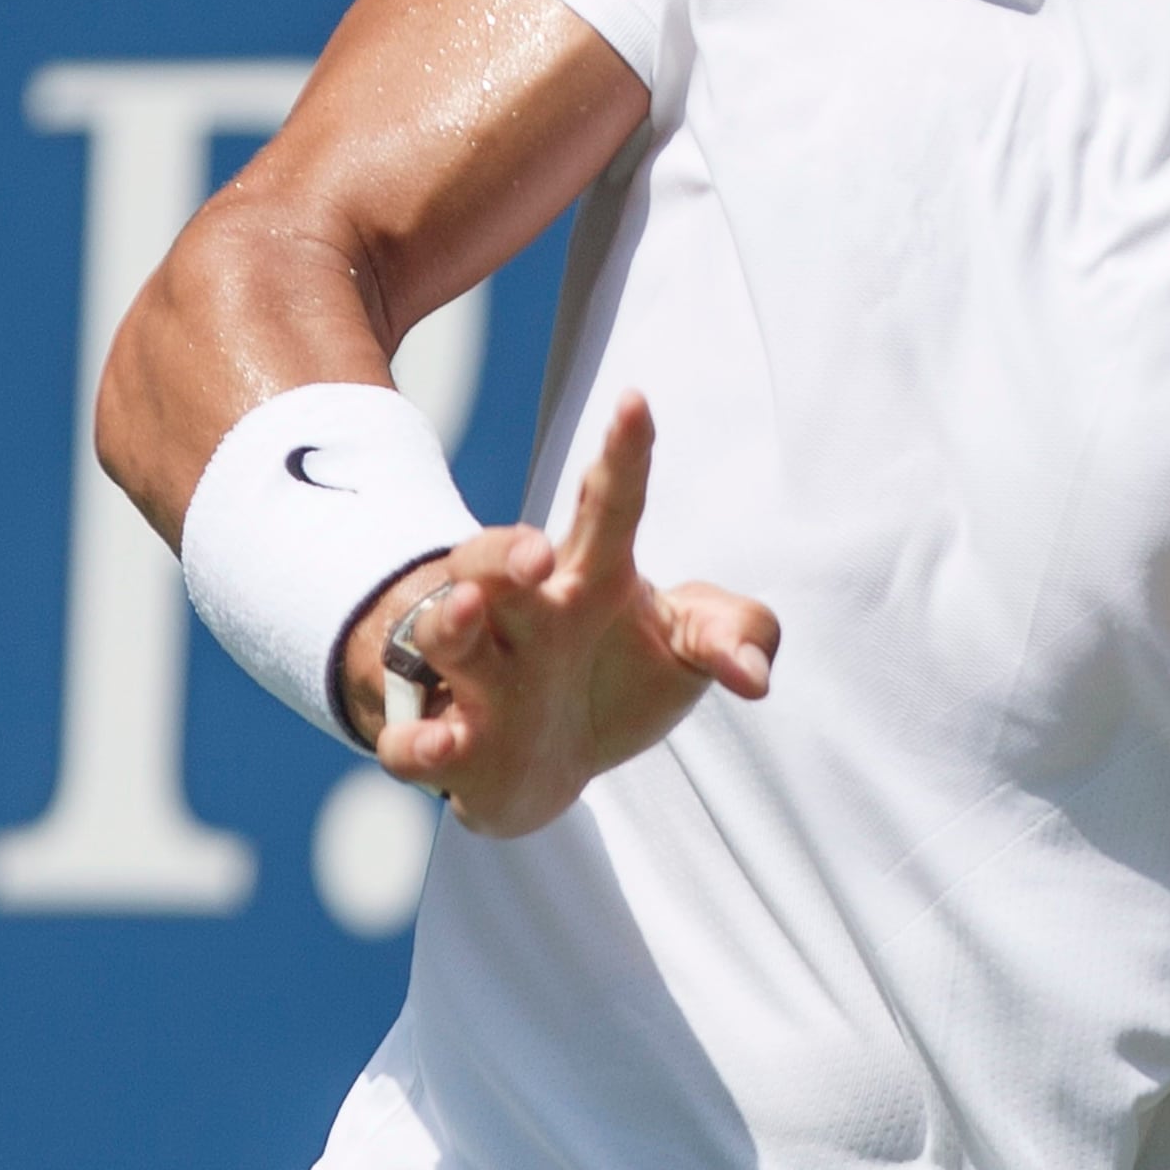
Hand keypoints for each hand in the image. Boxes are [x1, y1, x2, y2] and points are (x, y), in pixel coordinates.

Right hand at [336, 392, 780, 835]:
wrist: (547, 765)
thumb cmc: (618, 680)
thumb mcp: (688, 651)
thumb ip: (733, 637)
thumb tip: (755, 674)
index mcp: (587, 577)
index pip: (608, 508)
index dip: (623, 457)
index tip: (637, 405)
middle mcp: (521, 616)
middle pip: (494, 560)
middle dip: (504, 552)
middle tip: (536, 555)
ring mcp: (476, 677)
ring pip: (442, 631)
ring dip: (452, 621)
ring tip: (471, 610)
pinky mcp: (446, 745)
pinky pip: (415, 740)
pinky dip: (422, 740)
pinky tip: (446, 742)